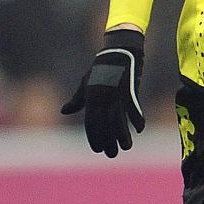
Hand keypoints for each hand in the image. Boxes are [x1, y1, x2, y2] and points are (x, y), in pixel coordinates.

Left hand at [61, 29, 145, 156]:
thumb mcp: (86, 82)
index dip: (94, 138)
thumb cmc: (101, 67)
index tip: (98, 150)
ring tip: (126, 147)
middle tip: (112, 154)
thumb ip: (78, 99)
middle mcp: (102, 96)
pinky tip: (139, 129)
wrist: (119, 49)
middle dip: (108, 141)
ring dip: (122, 135)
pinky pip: (133, 107)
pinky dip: (137, 118)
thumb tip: (64, 111)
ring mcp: (116, 92)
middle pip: (104, 124)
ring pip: (118, 119)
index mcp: (91, 96)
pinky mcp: (129, 88)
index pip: (91, 123)